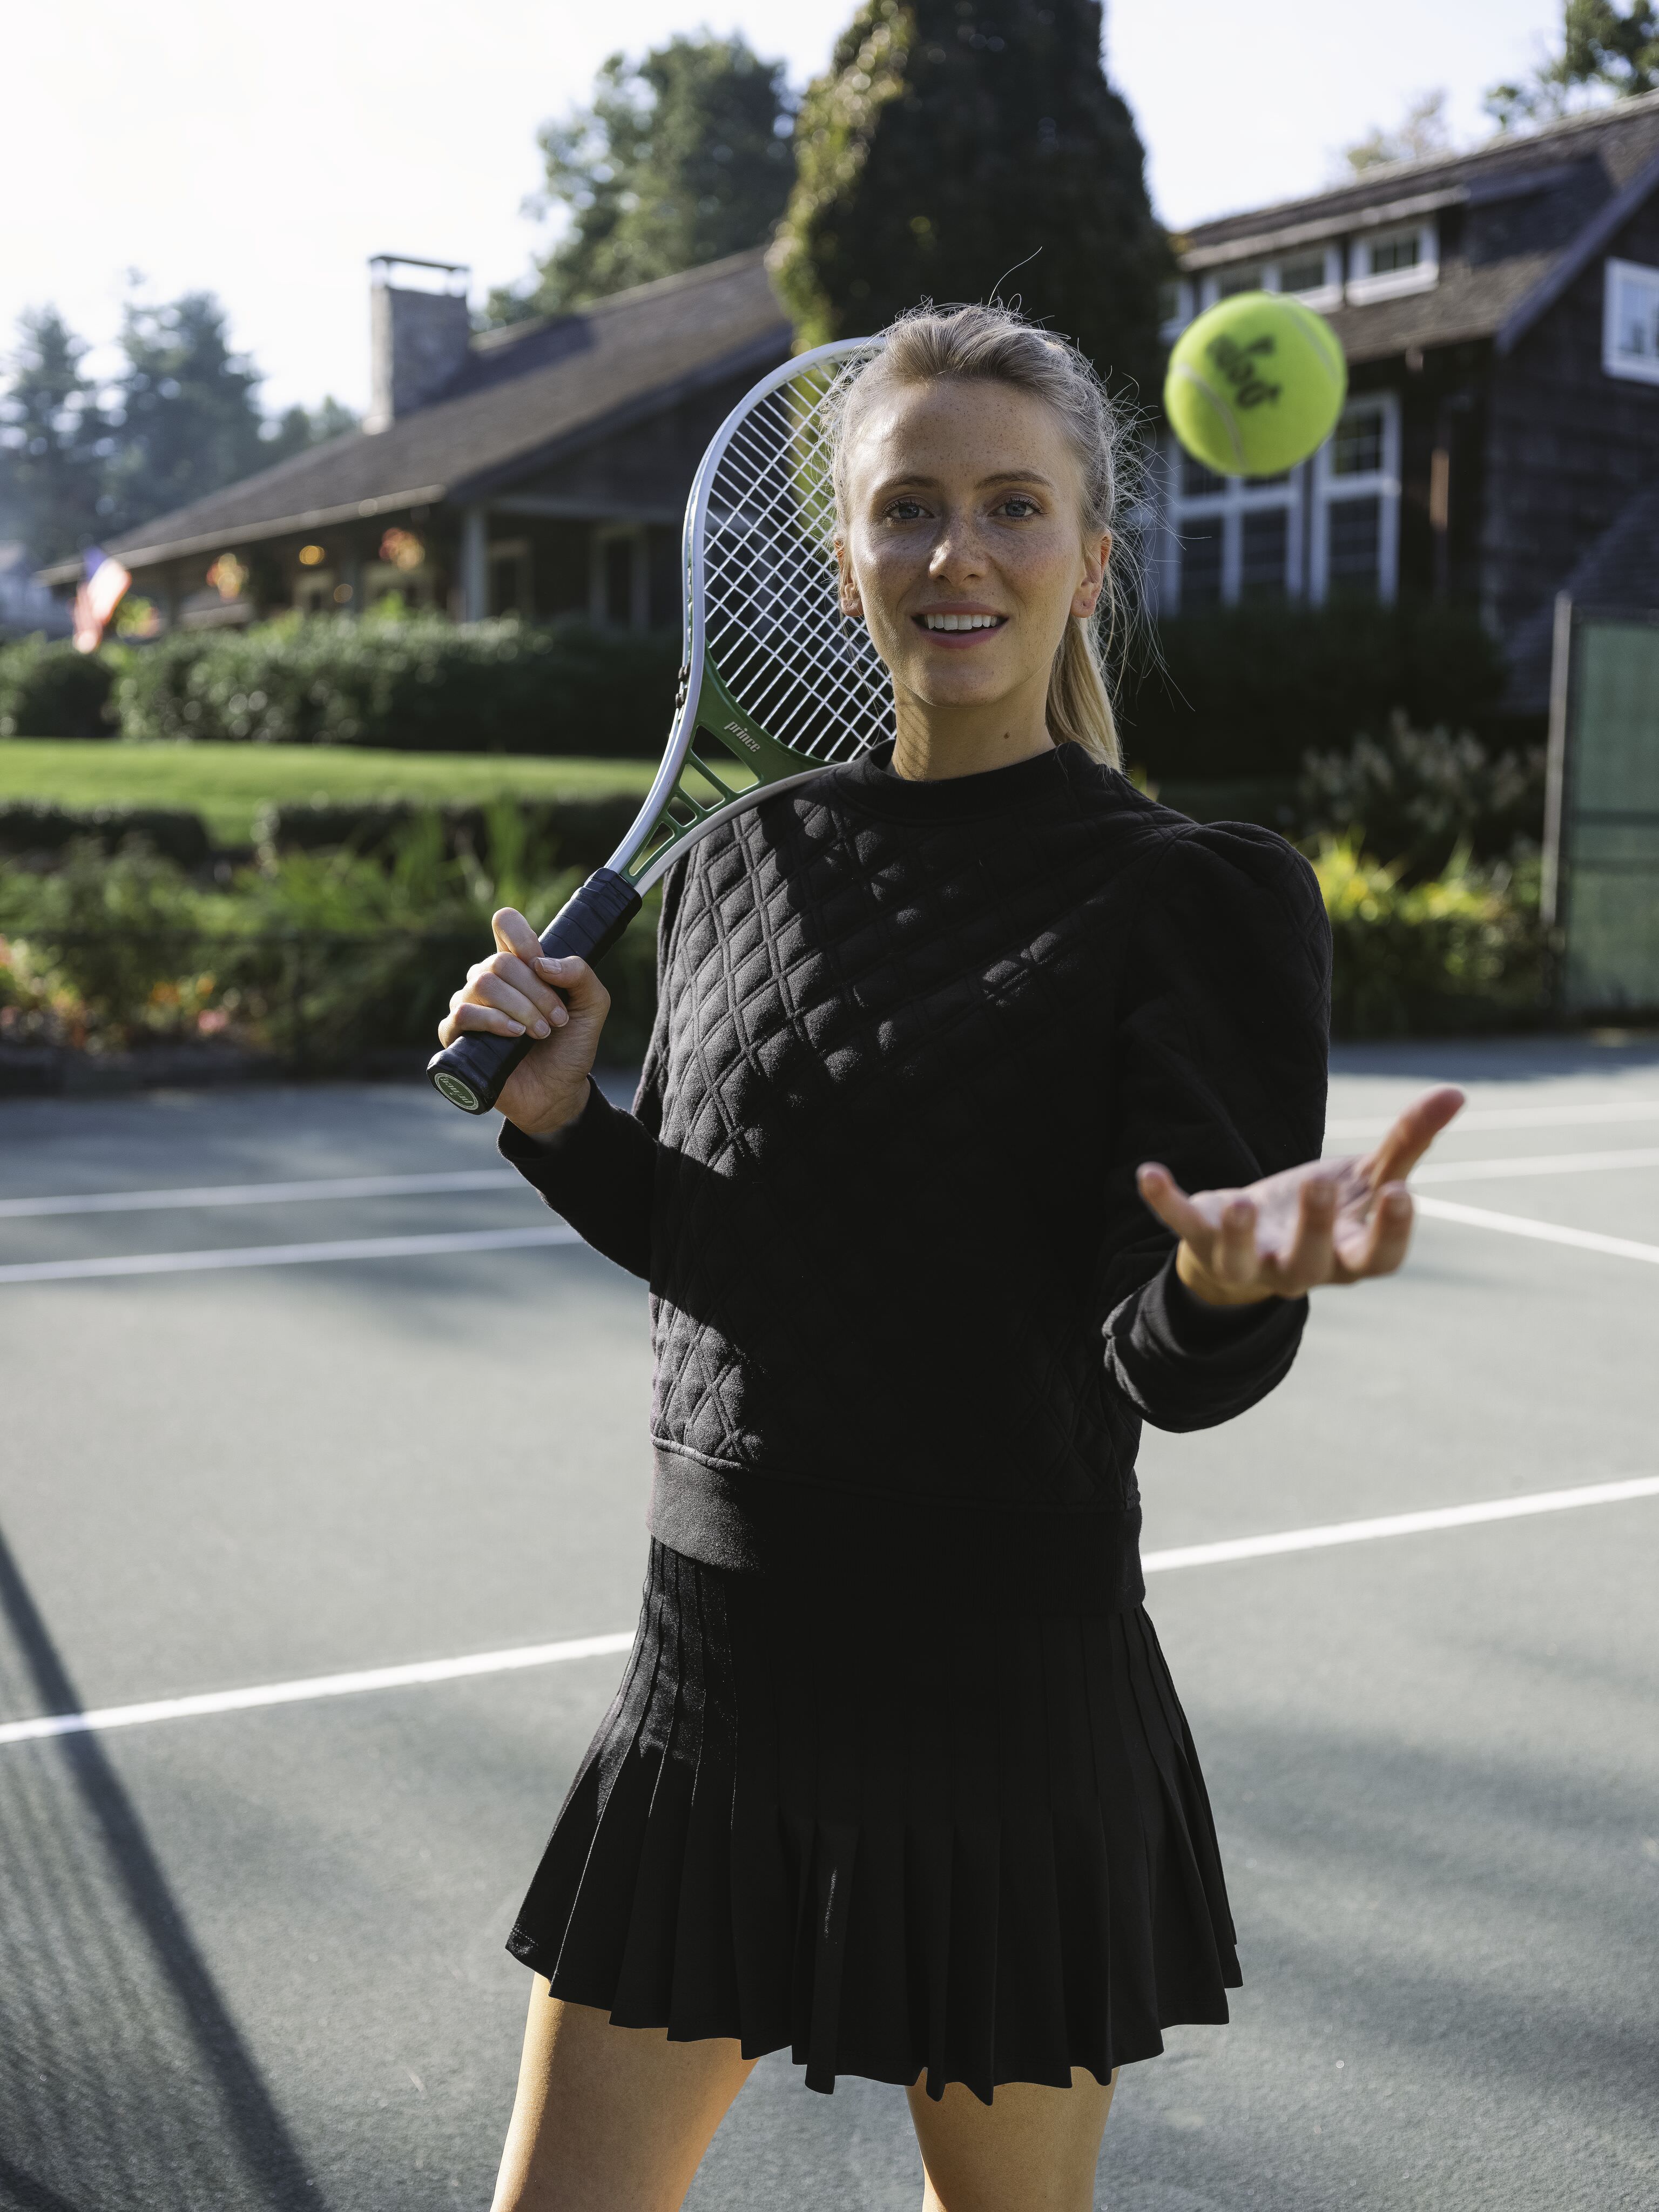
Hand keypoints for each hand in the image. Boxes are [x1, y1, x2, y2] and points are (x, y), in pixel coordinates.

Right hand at [436, 907, 609, 1137]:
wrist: (558, 1092)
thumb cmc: (570, 1045)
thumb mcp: (592, 1007)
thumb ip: (580, 975)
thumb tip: (542, 963)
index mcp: (518, 965)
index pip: (505, 924)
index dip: (522, 937)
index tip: (541, 963)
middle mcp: (489, 980)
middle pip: (500, 962)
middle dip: (536, 991)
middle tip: (557, 1021)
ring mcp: (469, 1006)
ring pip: (482, 985)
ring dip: (520, 1008)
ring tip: (542, 1032)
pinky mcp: (456, 1036)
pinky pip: (462, 1014)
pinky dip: (492, 1021)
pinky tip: (515, 1036)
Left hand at [1135, 1085, 1465, 1306]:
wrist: (1254, 1237)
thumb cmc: (1324, 1210)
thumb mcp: (1364, 1179)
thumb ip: (1406, 1143)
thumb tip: (1456, 1093)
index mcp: (1348, 1254)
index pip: (1378, 1259)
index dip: (1391, 1234)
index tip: (1401, 1195)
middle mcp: (1299, 1268)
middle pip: (1311, 1261)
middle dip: (1314, 1226)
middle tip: (1317, 1184)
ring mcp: (1248, 1260)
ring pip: (1242, 1261)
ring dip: (1239, 1234)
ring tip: (1238, 1202)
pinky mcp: (1202, 1239)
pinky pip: (1181, 1224)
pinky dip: (1165, 1201)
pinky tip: (1147, 1173)